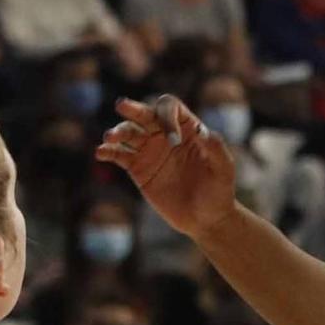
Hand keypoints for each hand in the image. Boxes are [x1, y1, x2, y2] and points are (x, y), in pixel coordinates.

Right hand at [96, 95, 236, 241]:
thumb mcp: (223, 169)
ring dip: (118, 131)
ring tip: (110, 137)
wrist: (205, 219)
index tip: (173, 141)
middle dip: (134, 109)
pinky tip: (101, 152)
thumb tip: (201, 130)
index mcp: (188, 129)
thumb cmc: (219, 191)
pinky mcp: (138, 169)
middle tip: (122, 105)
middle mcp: (166, 135)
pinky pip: (119, 155)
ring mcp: (150, 151)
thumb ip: (215, 148)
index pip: (171, 108)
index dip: (168, 116)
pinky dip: (108, 151)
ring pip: (129, 133)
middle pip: (146, 114)